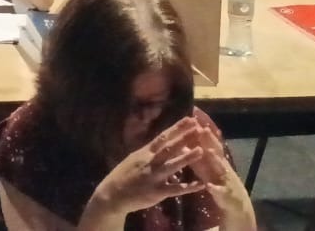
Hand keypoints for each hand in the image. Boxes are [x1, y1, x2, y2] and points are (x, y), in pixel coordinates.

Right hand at [91, 118, 208, 216]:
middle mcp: (150, 162)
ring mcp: (154, 176)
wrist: (112, 194)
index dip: (177, 128)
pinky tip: (201, 185)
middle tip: (198, 127)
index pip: (163, 137)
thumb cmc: (123, 175)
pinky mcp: (157, 191)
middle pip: (170, 147)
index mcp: (145, 153)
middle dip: (184, 137)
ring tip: (202, 150)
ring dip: (188, 157)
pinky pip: (176, 189)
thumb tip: (161, 143)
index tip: (189, 119)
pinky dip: (189, 187)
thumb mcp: (134, 158)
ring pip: (173, 165)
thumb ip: (148, 152)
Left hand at [186, 123, 249, 219]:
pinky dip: (214, 188)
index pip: (208, 140)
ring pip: (220, 168)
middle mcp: (221, 166)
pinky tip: (208, 185)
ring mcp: (225, 179)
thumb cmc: (216, 181)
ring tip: (209, 151)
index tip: (195, 114)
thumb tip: (181, 138)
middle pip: (216, 150)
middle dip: (210, 140)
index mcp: (214, 158)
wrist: (235, 203)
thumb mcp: (204, 166)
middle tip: (203, 127)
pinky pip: (220, 191)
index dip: (202, 128)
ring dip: (215, 160)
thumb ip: (194, 153)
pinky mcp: (225, 194)